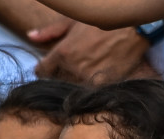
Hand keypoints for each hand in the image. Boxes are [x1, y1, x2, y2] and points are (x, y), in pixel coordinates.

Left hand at [31, 21, 158, 82]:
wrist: (133, 28)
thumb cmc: (102, 21)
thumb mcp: (72, 22)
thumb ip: (49, 31)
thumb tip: (30, 36)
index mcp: (63, 52)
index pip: (42, 71)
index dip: (44, 69)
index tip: (48, 68)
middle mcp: (73, 68)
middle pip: (57, 81)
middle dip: (59, 75)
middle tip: (70, 67)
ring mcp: (88, 78)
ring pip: (72, 87)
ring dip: (74, 82)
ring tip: (83, 70)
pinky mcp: (104, 84)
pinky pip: (89, 91)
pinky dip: (89, 86)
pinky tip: (95, 75)